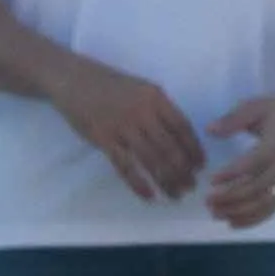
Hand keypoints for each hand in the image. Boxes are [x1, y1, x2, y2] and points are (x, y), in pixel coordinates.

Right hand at [45, 59, 210, 200]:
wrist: (73, 79)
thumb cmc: (110, 85)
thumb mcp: (141, 89)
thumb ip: (159, 109)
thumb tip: (179, 137)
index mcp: (155, 97)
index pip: (182, 127)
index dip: (194, 149)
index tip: (201, 166)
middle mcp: (142, 111)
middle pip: (169, 147)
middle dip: (183, 170)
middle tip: (191, 187)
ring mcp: (122, 125)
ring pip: (151, 159)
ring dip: (166, 180)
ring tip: (175, 194)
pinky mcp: (103, 138)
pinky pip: (125, 166)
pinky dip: (139, 184)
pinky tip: (149, 195)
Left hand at [197, 85, 274, 229]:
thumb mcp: (255, 106)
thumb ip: (233, 119)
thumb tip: (210, 130)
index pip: (255, 163)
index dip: (233, 174)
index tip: (212, 180)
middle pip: (259, 188)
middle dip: (232, 198)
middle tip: (208, 201)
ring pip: (265, 203)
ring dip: (240, 211)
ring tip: (215, 213)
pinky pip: (272, 208)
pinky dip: (253, 219)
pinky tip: (232, 223)